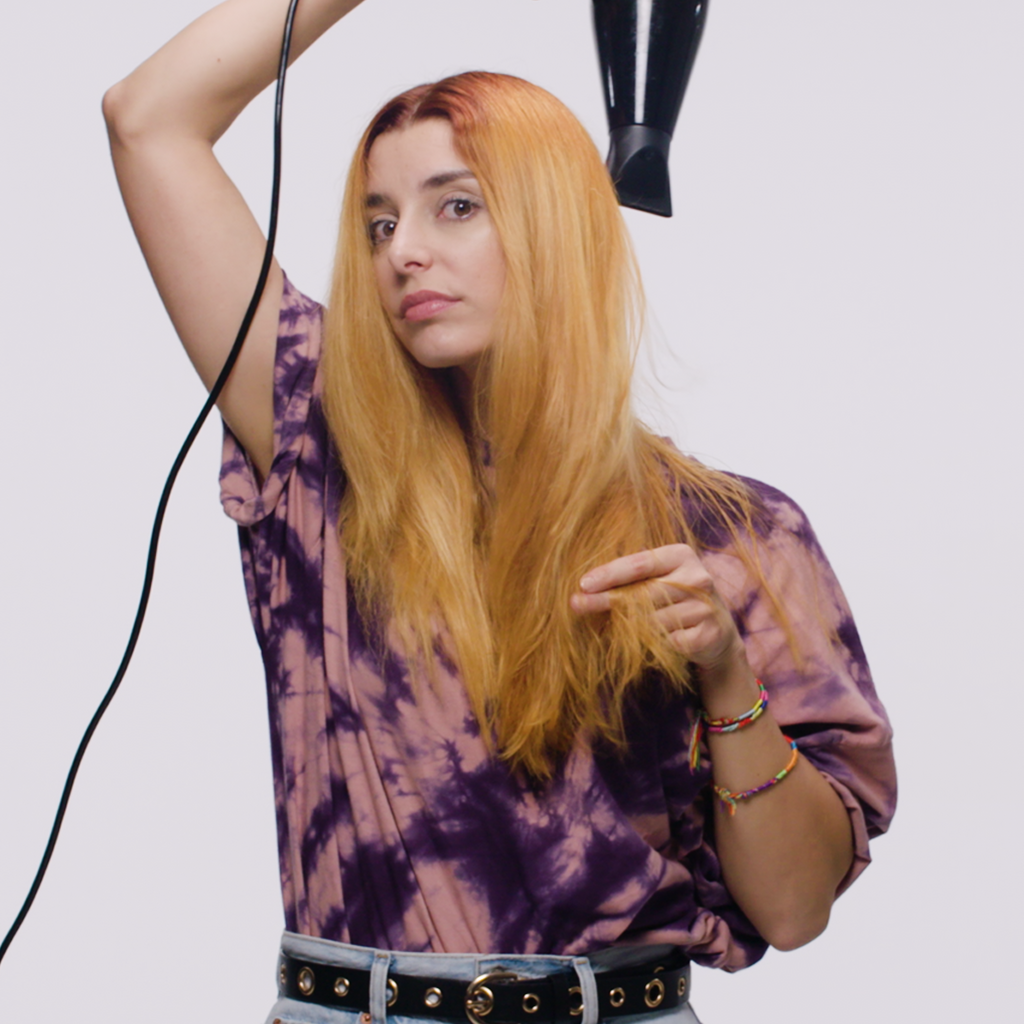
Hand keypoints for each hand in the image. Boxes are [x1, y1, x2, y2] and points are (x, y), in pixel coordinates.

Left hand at [570, 544, 743, 673]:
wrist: (717, 633)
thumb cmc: (674, 600)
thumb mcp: (657, 580)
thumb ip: (629, 581)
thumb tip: (584, 589)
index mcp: (681, 555)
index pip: (639, 563)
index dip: (610, 573)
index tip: (583, 584)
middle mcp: (697, 577)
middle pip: (642, 593)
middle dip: (606, 600)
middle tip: (576, 605)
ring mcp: (705, 606)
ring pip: (651, 621)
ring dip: (627, 628)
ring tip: (614, 630)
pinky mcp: (708, 634)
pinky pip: (666, 642)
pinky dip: (651, 646)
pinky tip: (648, 645)